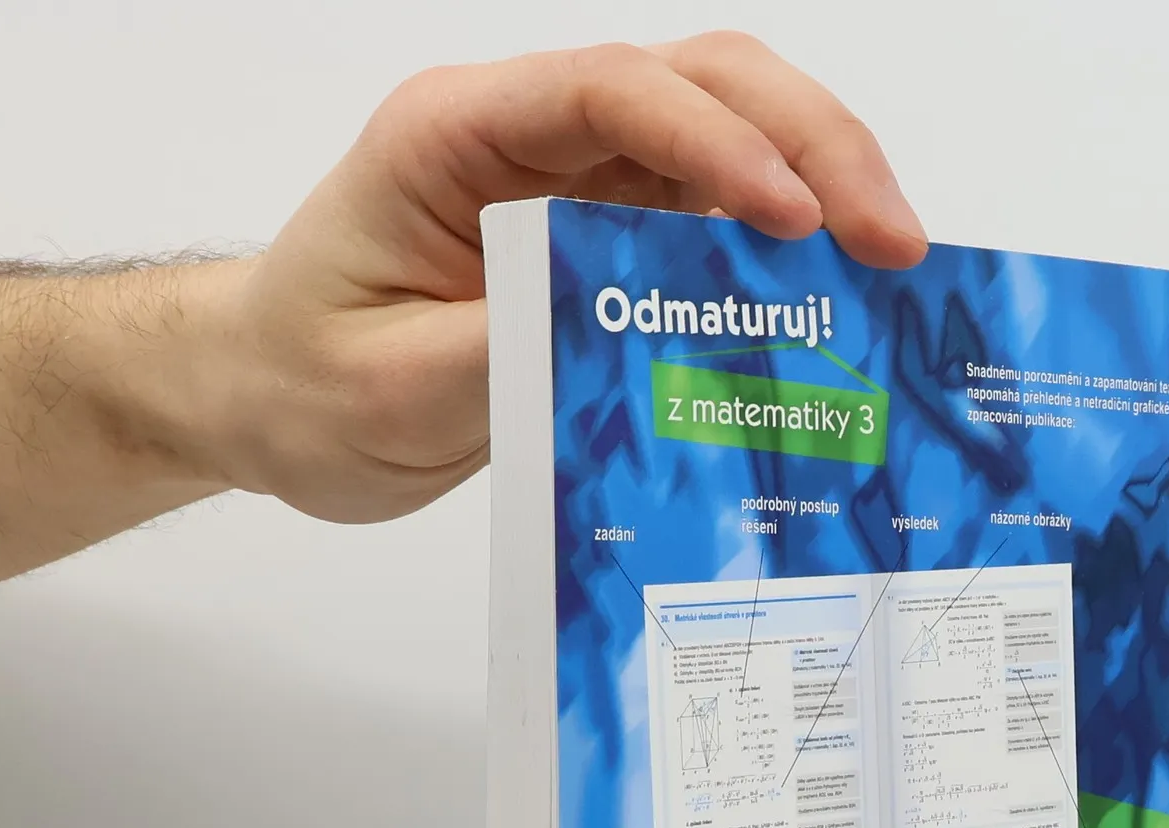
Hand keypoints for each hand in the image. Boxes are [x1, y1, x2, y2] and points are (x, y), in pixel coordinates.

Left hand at [200, 34, 927, 521]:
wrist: (274, 400)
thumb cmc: (307, 377)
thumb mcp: (391, 386)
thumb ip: (510, 350)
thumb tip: (631, 340)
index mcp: (456, 135)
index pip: (612, 95)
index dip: (718, 144)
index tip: (794, 219)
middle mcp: (531, 137)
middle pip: (701, 86)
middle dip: (812, 146)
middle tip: (893, 240)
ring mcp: (579, 184)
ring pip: (730, 140)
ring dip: (821, 189)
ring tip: (892, 268)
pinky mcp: (610, 243)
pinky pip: (717, 227)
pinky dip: (787, 255)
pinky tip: (838, 305)